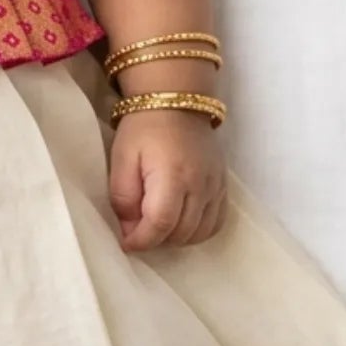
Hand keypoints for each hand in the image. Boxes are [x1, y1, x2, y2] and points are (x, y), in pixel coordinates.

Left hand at [107, 109, 226, 251]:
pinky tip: (180, 223)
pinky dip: (197, 232)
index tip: (126, 243)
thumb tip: (129, 229)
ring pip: (199, 233)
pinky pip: (216, 223)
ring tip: (157, 226)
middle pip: (181, 232)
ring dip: (175, 238)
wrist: (176, 103)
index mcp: (172, 175)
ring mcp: (215, 186)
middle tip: (138, 230)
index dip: (142, 240)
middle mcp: (200, 184)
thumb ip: (123, 196)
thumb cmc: (143, 130)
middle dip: (155, 240)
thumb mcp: (122, 158)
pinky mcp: (223, 186)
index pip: (160, 223)